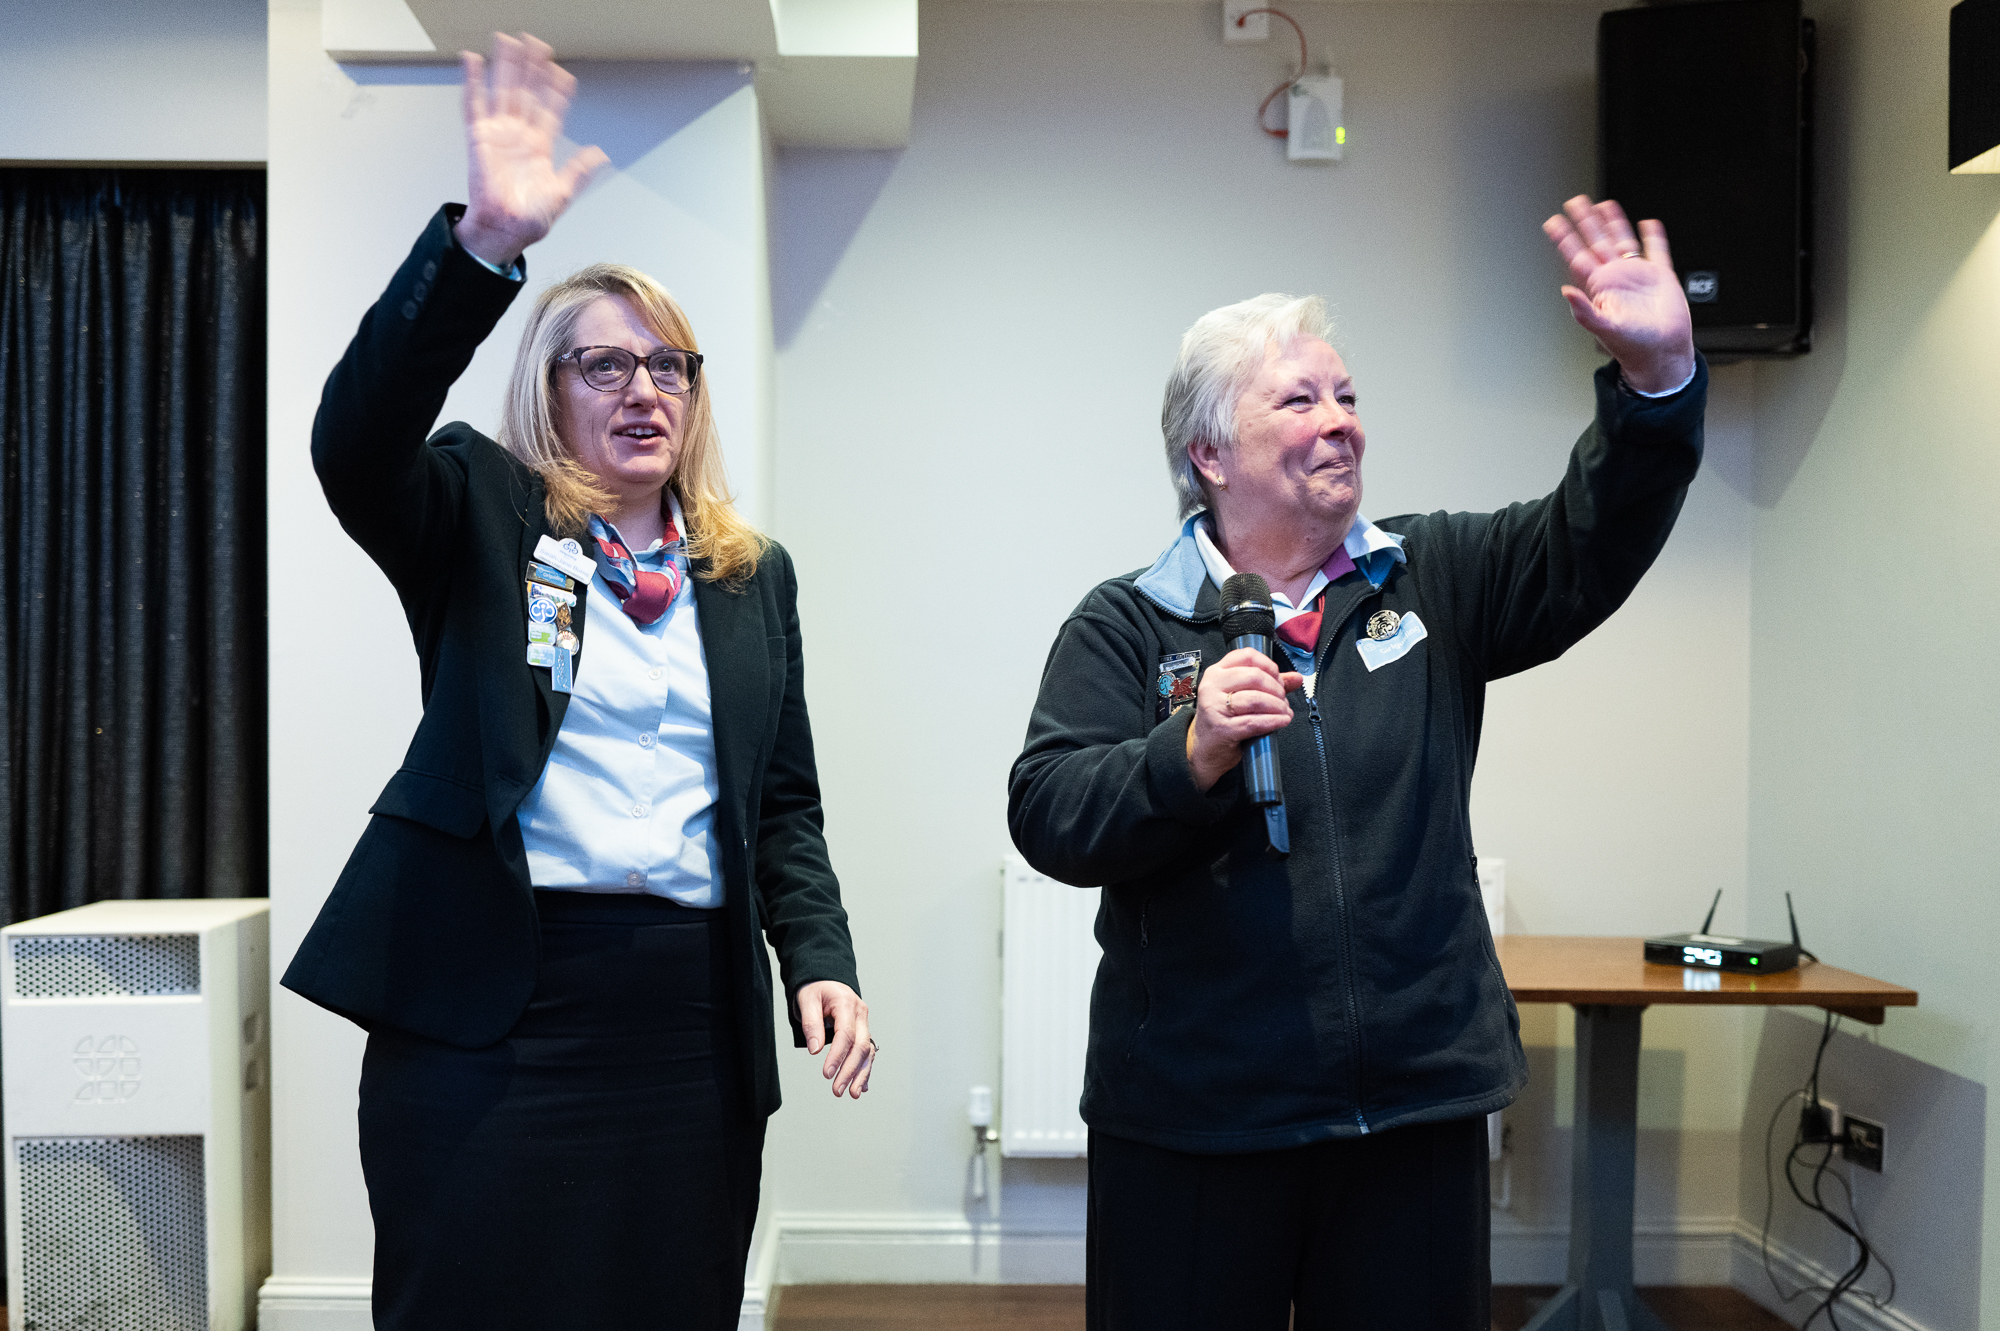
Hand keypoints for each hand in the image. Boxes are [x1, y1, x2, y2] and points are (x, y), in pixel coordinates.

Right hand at [455, 33, 608, 268]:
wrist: (504, 231)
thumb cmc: (529, 220)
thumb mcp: (562, 193)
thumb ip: (579, 171)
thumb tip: (600, 154)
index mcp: (540, 147)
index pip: (550, 109)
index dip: (555, 90)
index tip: (562, 72)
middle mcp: (519, 136)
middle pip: (526, 92)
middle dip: (531, 67)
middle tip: (536, 43)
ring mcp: (499, 134)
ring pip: (503, 90)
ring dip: (506, 66)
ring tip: (509, 41)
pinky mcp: (479, 138)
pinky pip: (474, 104)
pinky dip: (473, 82)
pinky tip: (474, 61)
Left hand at [797, 980, 873, 1098]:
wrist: (826, 979)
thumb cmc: (816, 989)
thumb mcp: (807, 1000)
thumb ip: (811, 1024)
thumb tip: (815, 1050)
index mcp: (847, 1004)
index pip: (846, 1034)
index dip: (837, 1056)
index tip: (827, 1074)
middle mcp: (860, 1014)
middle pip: (860, 1046)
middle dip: (849, 1070)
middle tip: (837, 1090)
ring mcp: (864, 1023)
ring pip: (867, 1052)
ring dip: (860, 1074)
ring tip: (851, 1094)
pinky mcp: (862, 1032)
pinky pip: (867, 1052)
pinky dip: (864, 1070)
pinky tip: (861, 1086)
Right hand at [1184, 648, 1303, 792]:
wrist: (1204, 748)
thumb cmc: (1224, 719)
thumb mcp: (1241, 695)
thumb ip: (1269, 684)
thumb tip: (1296, 678)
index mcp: (1217, 672)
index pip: (1247, 656)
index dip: (1269, 665)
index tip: (1278, 679)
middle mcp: (1212, 686)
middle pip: (1254, 676)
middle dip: (1276, 688)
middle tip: (1283, 699)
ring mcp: (1214, 707)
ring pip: (1255, 699)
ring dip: (1277, 706)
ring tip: (1284, 712)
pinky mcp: (1221, 728)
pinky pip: (1254, 722)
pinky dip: (1273, 721)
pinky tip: (1281, 721)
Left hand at [1542, 195, 1695, 394]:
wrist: (1663, 352)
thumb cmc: (1633, 347)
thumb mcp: (1604, 329)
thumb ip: (1584, 311)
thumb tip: (1565, 292)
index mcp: (1600, 287)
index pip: (1578, 256)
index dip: (1565, 239)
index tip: (1554, 222)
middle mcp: (1616, 277)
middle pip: (1597, 241)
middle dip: (1585, 222)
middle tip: (1574, 202)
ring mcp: (1637, 274)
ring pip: (1622, 240)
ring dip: (1613, 222)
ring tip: (1603, 204)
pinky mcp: (1661, 276)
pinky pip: (1656, 250)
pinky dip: (1653, 236)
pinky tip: (1647, 223)